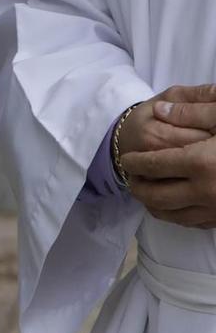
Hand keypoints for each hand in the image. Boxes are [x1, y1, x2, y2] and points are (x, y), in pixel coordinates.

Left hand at [119, 86, 215, 226]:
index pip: (153, 166)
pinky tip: (174, 206)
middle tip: (130, 178)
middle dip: (137, 187)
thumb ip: (194, 109)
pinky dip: (177, 216)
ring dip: (153, 205)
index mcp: (201, 163)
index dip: (134, 162)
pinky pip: (194, 223)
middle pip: (155, 195)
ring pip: (171, 215)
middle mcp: (206, 191)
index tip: (126, 159)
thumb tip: (161, 110)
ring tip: (145, 193)